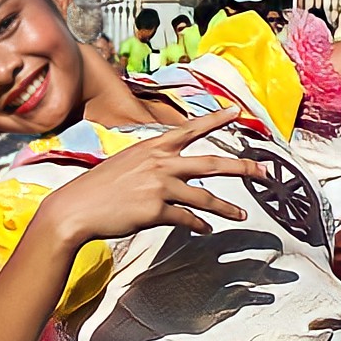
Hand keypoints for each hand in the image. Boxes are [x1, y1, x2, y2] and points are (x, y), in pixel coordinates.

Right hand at [35, 106, 264, 244]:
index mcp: (152, 147)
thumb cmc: (98, 188)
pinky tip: (205, 229)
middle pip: (212, 163)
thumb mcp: (126, 164)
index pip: (191, 129)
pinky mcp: (156, 210)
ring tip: (243, 214)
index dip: (216, 119)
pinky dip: (199, 224)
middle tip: (265, 172)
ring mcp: (159, 186)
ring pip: (205, 196)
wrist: (75, 209)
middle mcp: (160, 163)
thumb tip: (174, 174)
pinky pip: (187, 218)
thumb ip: (152, 164)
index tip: (237, 111)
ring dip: (227, 207)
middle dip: (243, 167)